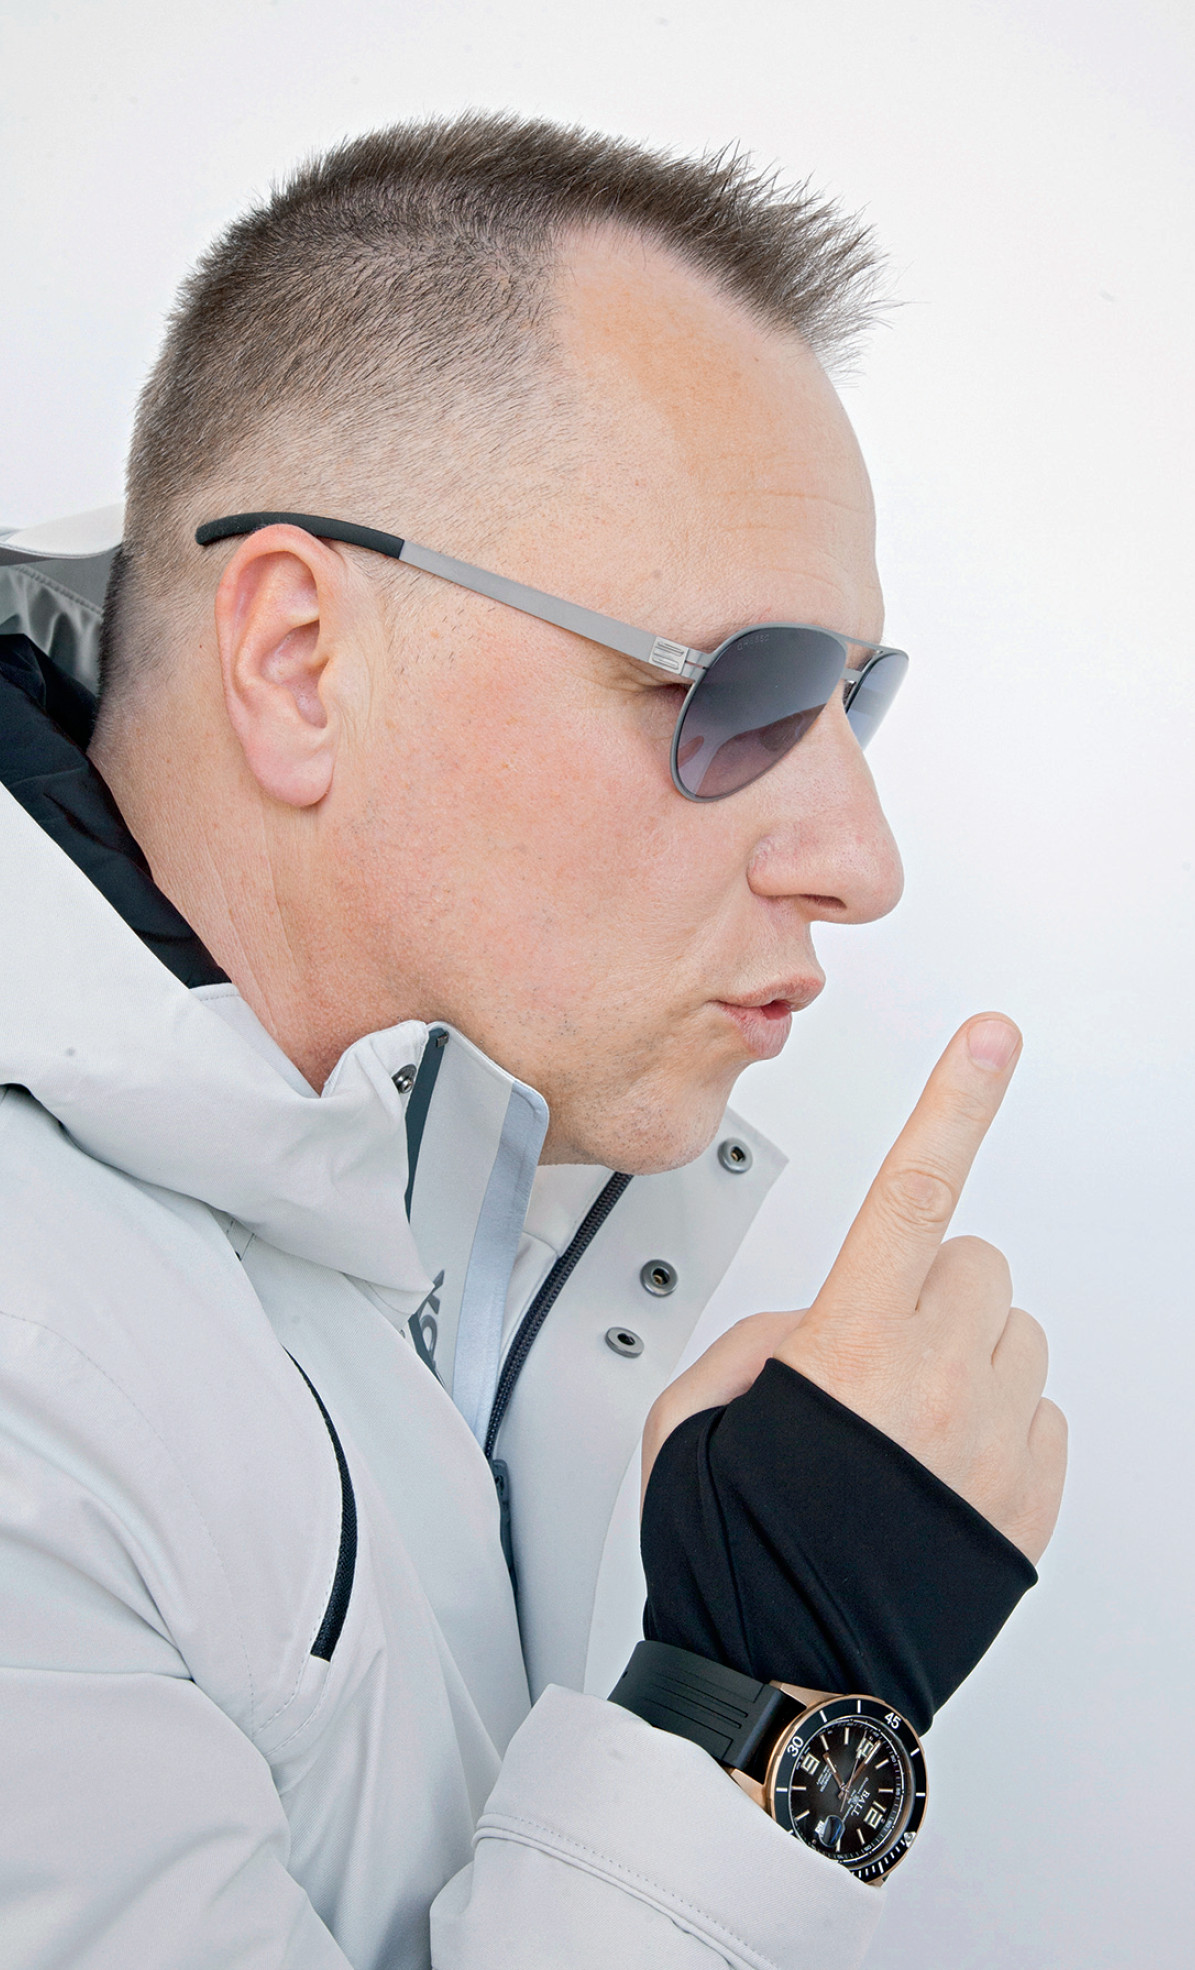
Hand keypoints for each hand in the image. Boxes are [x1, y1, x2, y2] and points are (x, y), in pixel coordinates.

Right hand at [642, 1016, 1066, 1563]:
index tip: (989, 1039)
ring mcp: (995, 1445)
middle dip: (928, 1285)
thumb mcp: (692, 1420)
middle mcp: (935, 1385)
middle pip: (974, 1262)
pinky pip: (1043, 1413)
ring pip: (1016, 1332)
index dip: (955, 1102)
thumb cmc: (731, 1562)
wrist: (788, 1691)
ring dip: (970, 1353)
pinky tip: (938, 1472)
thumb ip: (758, 1340)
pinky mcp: (1032, 1503)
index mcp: (846, 1350)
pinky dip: (1000, 1423)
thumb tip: (815, 1329)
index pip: (911, 1190)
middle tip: (876, 1352)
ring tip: (907, 1423)